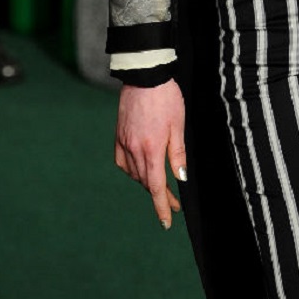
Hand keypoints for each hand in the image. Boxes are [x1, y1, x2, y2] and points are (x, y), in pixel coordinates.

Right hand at [115, 79, 187, 229]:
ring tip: (161, 184)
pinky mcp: (118, 137)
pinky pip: (123, 163)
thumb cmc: (166, 98)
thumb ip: (178, 154)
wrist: (144, 76)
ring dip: (148, 183)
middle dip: (161, 196)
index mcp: (152, 149)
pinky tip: (140, 169)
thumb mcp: (179, 125)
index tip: (167, 222)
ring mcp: (124, 144)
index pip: (157, 187)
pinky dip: (132, 170)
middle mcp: (135, 150)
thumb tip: (180, 178)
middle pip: (147, 183)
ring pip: (135, 174)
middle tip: (174, 203)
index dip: (162, 206)